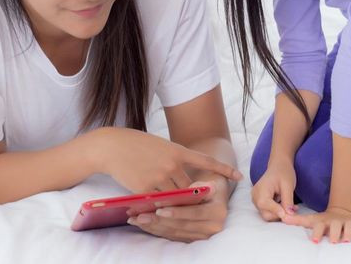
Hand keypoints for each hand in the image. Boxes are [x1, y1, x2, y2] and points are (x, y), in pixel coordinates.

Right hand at [90, 128, 241, 192]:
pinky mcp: (145, 189)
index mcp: (177, 150)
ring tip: (176, 205)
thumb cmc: (135, 145)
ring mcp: (159, 178)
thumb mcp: (160, 146)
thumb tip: (187, 181)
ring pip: (176, 197)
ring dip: (177, 202)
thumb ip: (175, 161)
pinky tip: (157, 205)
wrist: (110, 147)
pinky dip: (160, 205)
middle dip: (193, 196)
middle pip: (191, 188)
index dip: (224, 169)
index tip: (239, 176)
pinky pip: (159, 203)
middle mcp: (172, 165)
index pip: (206, 161)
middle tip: (199, 201)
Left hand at [127, 180, 230, 242]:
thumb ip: (201, 186)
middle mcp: (212, 227)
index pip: (194, 213)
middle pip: (181, 225)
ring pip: (173, 232)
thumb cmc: (208, 182)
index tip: (160, 209)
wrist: (213, 192)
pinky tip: (140, 223)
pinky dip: (154, 229)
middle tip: (141, 215)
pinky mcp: (190, 238)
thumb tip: (191, 190)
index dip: (177, 212)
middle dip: (159, 221)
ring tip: (136, 218)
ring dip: (153, 226)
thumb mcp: (208, 179)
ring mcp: (200, 235)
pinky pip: (170, 235)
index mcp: (218, 213)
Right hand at [251, 158, 297, 221]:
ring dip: (280, 213)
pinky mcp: (259, 202)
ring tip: (291, 207)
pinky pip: (268, 211)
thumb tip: (289, 215)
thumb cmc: (283, 172)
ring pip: (267, 214)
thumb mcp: (288, 186)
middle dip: (280, 214)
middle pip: (266, 214)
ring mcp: (256, 200)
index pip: (266, 206)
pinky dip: (277, 211)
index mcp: (260, 190)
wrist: (279, 165)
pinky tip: (285, 205)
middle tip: (293, 210)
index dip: (278, 212)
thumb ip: (287, 201)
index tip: (290, 214)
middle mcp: (255, 196)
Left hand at [282, 206, 350, 243]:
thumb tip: (283, 218)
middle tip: (334, 240)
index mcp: (324, 222)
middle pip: (336, 227)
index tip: (314, 240)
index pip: (319, 226)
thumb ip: (297, 220)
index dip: (317, 233)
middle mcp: (336, 222)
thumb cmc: (324, 220)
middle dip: (335, 233)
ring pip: (350, 227)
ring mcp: (348, 222)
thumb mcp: (311, 219)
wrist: (342, 210)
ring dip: (349, 233)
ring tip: (347, 239)